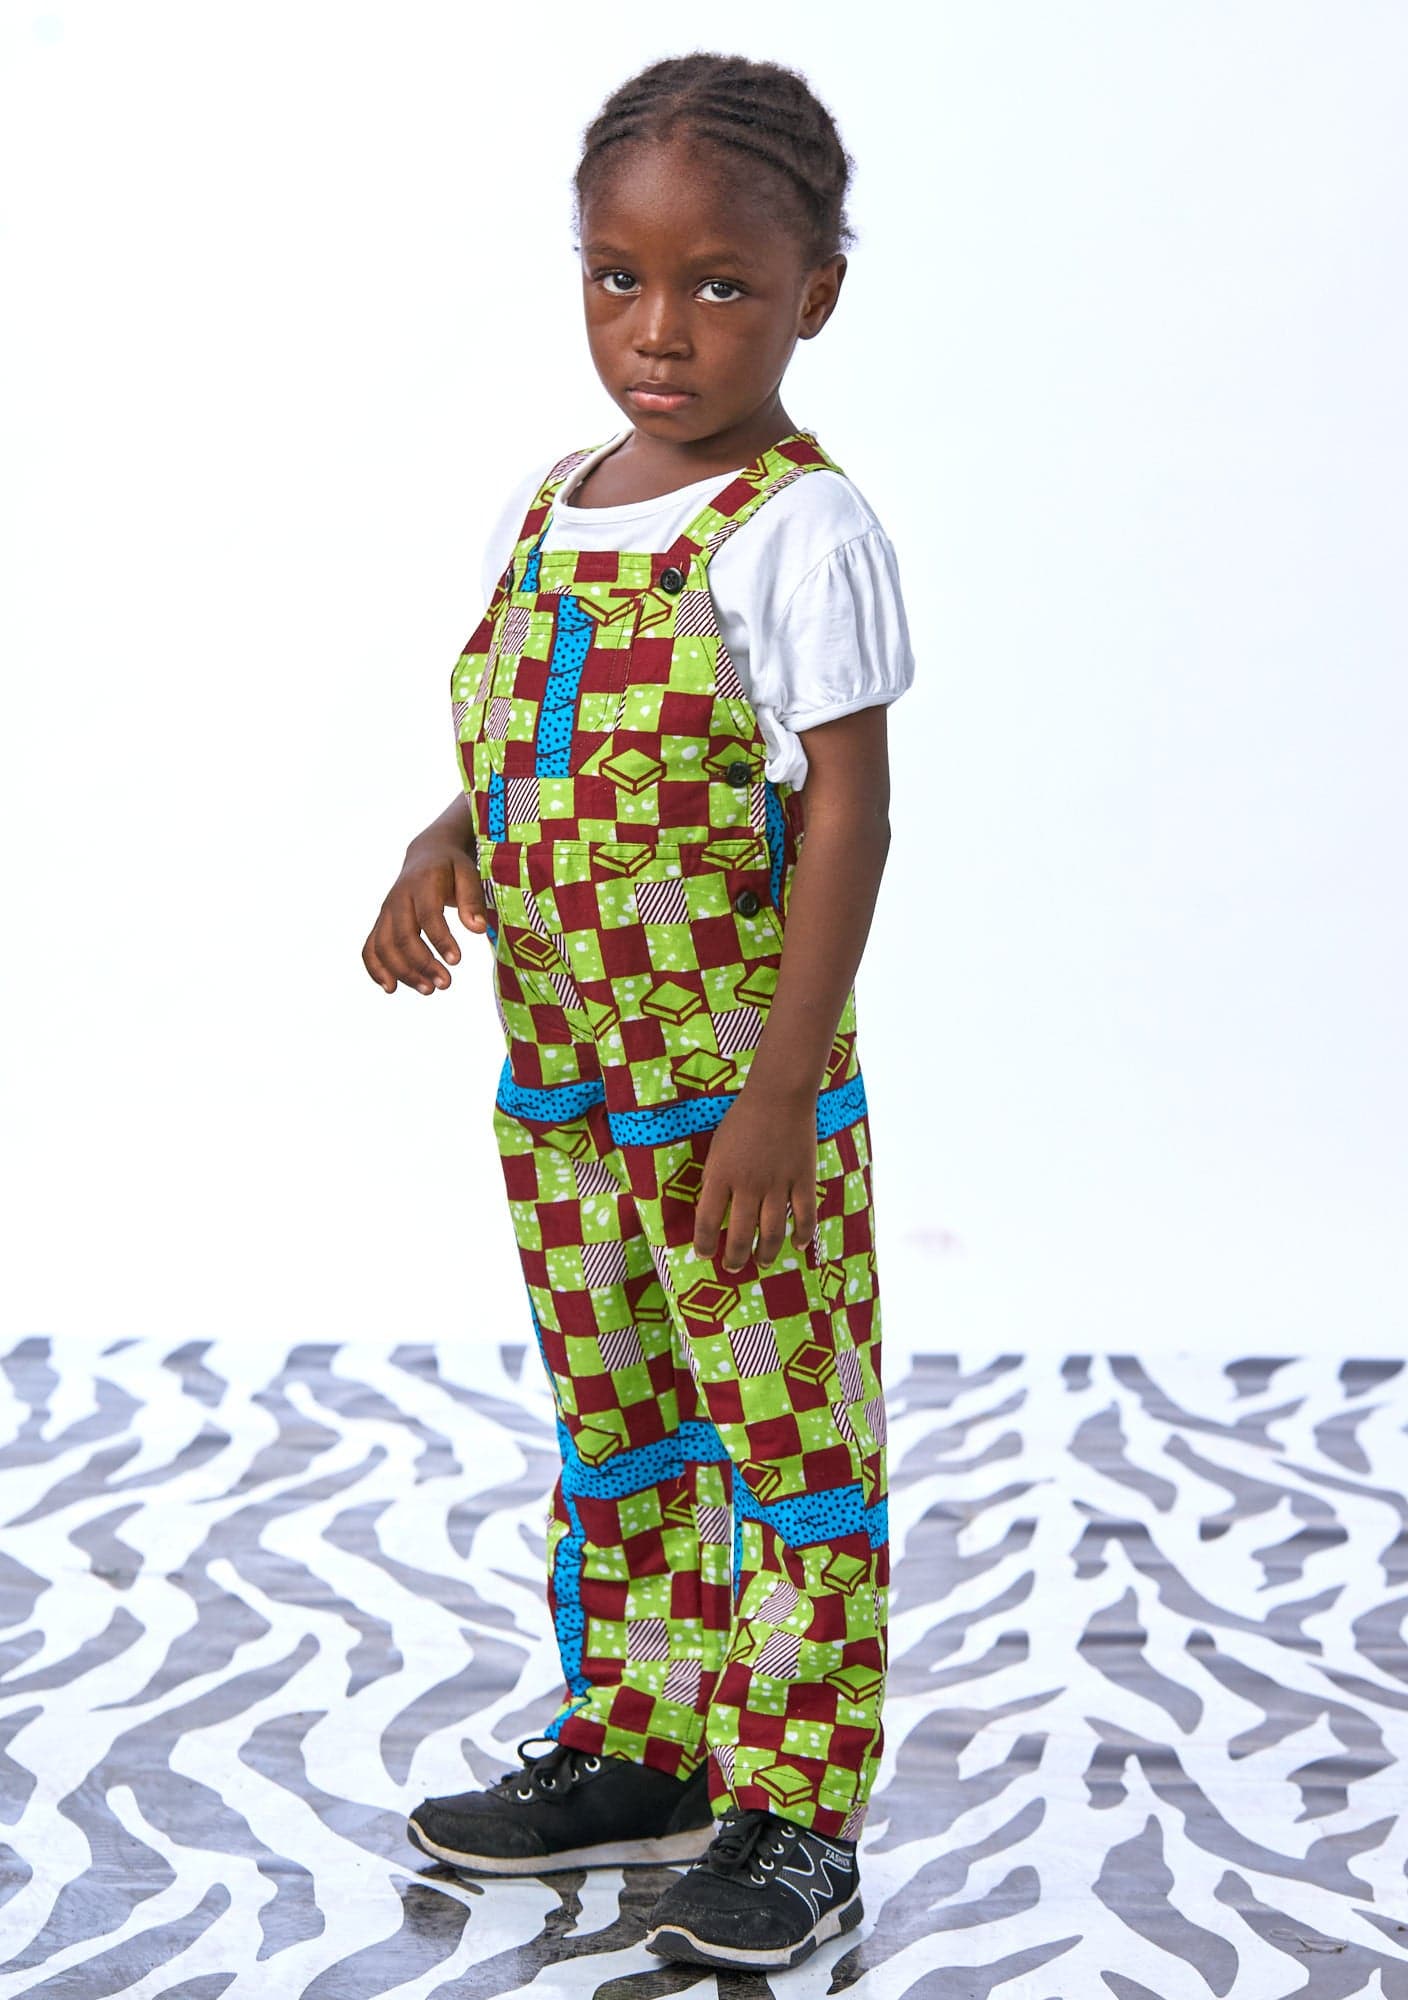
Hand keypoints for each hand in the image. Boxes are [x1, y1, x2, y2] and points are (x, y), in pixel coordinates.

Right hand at [362, 836, 487, 995]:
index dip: (440, 940)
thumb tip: (478, 929)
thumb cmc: (451, 867)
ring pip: (384, 946)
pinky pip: (370, 948)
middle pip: (403, 936)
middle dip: (422, 963)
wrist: (426, 854)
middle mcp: (398, 898)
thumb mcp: (468, 873)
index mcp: (422, 883)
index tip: (456, 961)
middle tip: (445, 984)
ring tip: (428, 990)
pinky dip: (375, 969)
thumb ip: (472, 899)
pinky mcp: (381, 923)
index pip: (428, 915)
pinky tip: (392, 987)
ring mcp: (386, 912)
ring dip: (403, 972)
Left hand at [693, 1089, 817, 1272]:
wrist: (778, 1095)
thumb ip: (716, 1180)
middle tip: (732, 1267)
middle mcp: (748, 1185)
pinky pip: (805, 1216)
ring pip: (772, 1233)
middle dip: (735, 1258)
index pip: (707, 1222)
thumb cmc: (742, 1119)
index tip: (704, 1254)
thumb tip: (714, 1212)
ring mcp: (778, 1184)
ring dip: (765, 1254)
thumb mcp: (717, 1148)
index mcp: (721, 1175)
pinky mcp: (803, 1179)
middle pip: (741, 1235)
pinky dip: (802, 1235)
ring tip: (761, 1263)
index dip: (704, 1244)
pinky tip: (797, 1246)